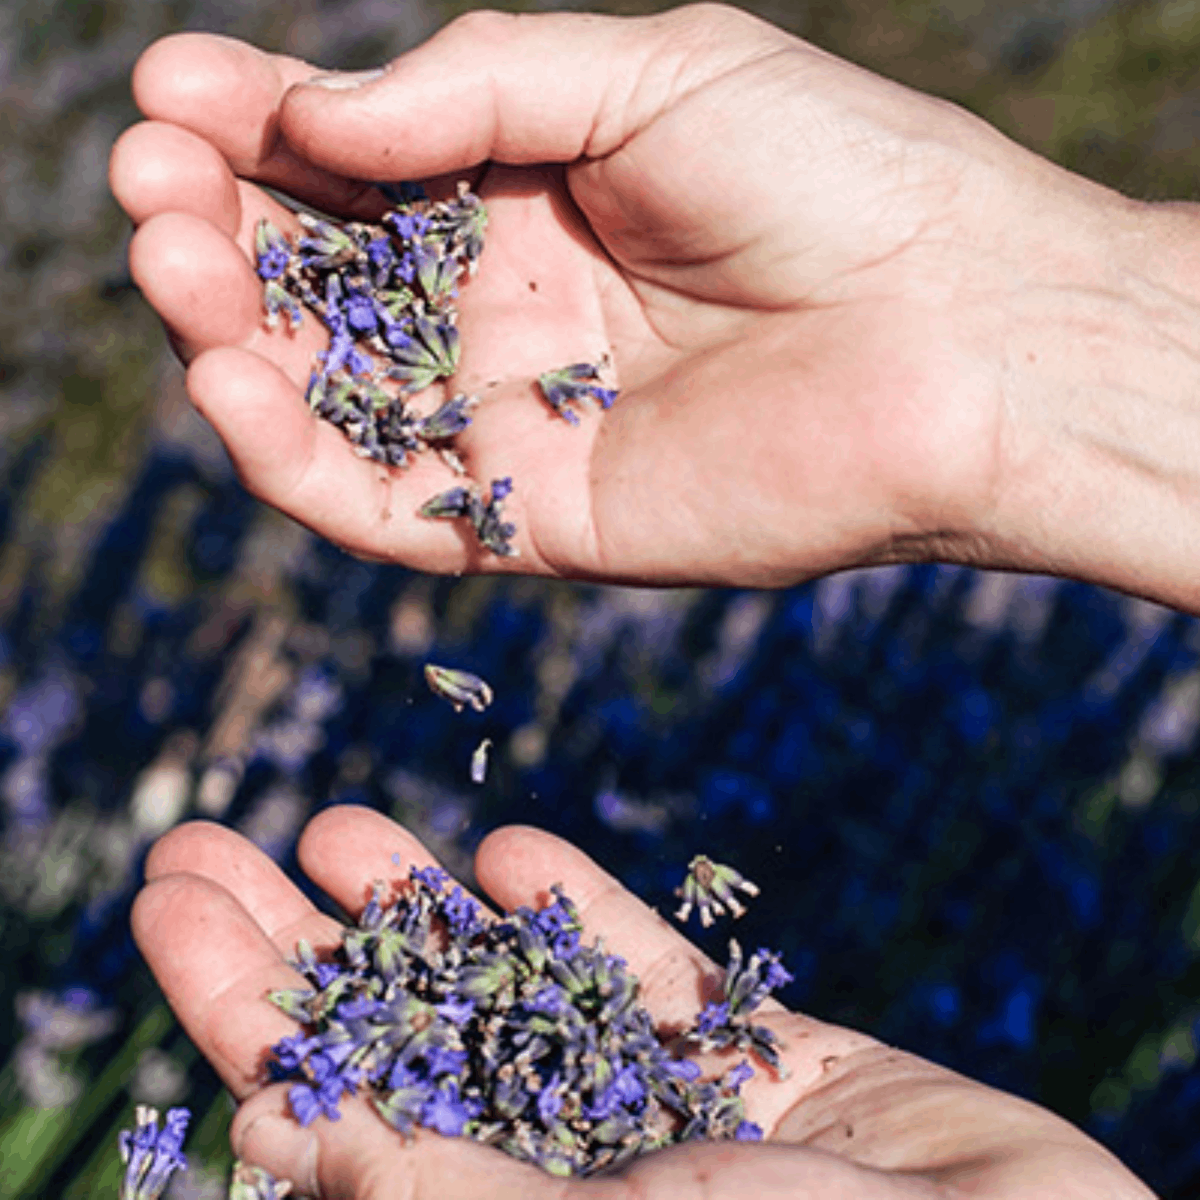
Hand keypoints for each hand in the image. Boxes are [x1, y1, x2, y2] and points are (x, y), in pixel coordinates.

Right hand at [111, 4, 1192, 592]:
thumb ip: (472, 88)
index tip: (170, 90)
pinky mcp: (528, 522)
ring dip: (227, 338)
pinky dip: (290, 455)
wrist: (955, 333)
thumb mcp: (647, 73)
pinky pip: (378, 505)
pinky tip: (230, 381)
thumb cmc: (833, 178)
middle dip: (217, 230)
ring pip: (324, 399)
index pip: (349, 168)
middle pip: (315, 286)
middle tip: (148, 183)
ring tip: (169, 264)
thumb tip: (310, 112)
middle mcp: (502, 314)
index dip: (252, 128)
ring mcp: (508, 423)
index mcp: (526, 197)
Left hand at [135, 807, 1150, 1197]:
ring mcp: (672, 1127)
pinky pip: (659, 981)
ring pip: (515, 997)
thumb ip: (444, 1194)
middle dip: (291, 940)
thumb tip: (274, 1141)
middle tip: (202, 834)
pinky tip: (518, 844)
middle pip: (394, 1041)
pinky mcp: (773, 1076)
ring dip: (420, 910)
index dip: (235, 1006)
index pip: (324, 1112)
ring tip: (333, 820)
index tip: (162, 898)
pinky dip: (586, 912)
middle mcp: (574, 1182)